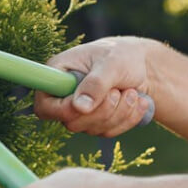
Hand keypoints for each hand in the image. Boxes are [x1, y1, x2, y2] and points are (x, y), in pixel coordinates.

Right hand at [34, 37, 156, 136]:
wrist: (142, 65)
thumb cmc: (122, 55)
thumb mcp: (112, 63)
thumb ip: (96, 84)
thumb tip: (80, 108)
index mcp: (58, 73)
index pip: (44, 105)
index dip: (63, 111)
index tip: (86, 105)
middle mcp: (65, 95)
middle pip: (72, 122)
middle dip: (102, 111)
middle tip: (118, 91)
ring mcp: (80, 112)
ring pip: (93, 129)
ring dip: (119, 113)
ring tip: (132, 92)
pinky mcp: (97, 122)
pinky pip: (109, 132)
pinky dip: (128, 118)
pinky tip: (138, 102)